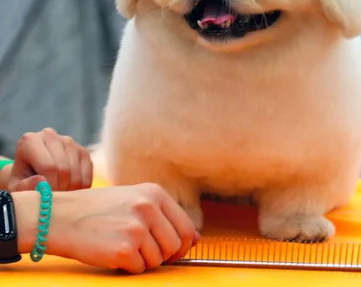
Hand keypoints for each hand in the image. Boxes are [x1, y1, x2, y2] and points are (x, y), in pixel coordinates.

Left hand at [8, 128, 92, 191]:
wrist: (32, 173)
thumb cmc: (23, 180)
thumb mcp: (17, 186)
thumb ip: (24, 186)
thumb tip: (41, 182)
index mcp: (30, 141)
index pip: (48, 166)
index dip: (51, 186)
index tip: (49, 199)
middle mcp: (49, 135)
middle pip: (63, 167)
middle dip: (62, 188)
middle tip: (57, 200)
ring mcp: (68, 140)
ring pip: (76, 167)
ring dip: (72, 187)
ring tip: (63, 196)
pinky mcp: (81, 149)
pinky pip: (88, 167)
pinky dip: (83, 183)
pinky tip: (74, 191)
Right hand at [14, 183, 198, 272]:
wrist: (62, 216)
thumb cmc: (98, 210)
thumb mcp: (134, 201)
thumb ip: (164, 216)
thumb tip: (196, 238)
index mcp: (154, 193)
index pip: (186, 227)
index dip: (182, 245)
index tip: (172, 250)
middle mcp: (148, 207)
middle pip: (176, 246)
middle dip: (163, 256)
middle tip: (143, 252)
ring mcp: (136, 227)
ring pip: (158, 260)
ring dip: (144, 261)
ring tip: (123, 246)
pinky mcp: (123, 248)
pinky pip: (139, 269)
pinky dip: (128, 267)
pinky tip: (113, 252)